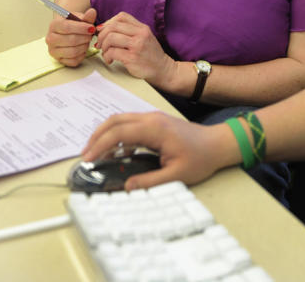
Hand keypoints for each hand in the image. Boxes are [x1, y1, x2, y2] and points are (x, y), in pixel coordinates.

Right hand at [46, 7, 96, 66]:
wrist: (67, 33)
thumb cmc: (73, 25)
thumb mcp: (79, 18)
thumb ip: (86, 17)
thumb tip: (92, 12)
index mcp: (53, 25)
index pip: (66, 27)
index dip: (81, 28)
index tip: (91, 28)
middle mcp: (50, 39)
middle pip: (71, 40)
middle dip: (85, 37)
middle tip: (91, 35)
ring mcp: (53, 51)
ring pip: (73, 52)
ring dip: (84, 46)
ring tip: (87, 41)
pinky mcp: (59, 60)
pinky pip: (74, 61)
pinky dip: (82, 55)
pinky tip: (82, 48)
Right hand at [82, 111, 232, 189]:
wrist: (218, 143)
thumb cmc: (201, 158)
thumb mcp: (176, 175)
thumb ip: (150, 182)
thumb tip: (127, 186)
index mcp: (154, 129)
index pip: (118, 133)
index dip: (100, 146)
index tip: (88, 159)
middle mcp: (151, 119)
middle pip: (115, 121)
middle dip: (96, 137)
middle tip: (86, 155)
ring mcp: (153, 118)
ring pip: (121, 119)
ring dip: (105, 133)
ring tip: (96, 152)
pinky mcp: (155, 122)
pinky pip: (130, 123)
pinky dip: (117, 134)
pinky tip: (117, 151)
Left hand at [94, 12, 179, 89]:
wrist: (163, 69)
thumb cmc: (151, 54)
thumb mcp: (145, 37)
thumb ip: (130, 31)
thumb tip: (105, 27)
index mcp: (142, 28)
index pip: (121, 17)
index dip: (108, 22)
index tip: (103, 31)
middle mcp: (140, 34)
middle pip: (113, 26)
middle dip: (102, 35)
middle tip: (100, 43)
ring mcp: (137, 46)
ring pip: (111, 38)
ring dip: (103, 46)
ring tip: (105, 53)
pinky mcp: (132, 58)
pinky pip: (112, 52)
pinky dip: (106, 56)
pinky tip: (109, 60)